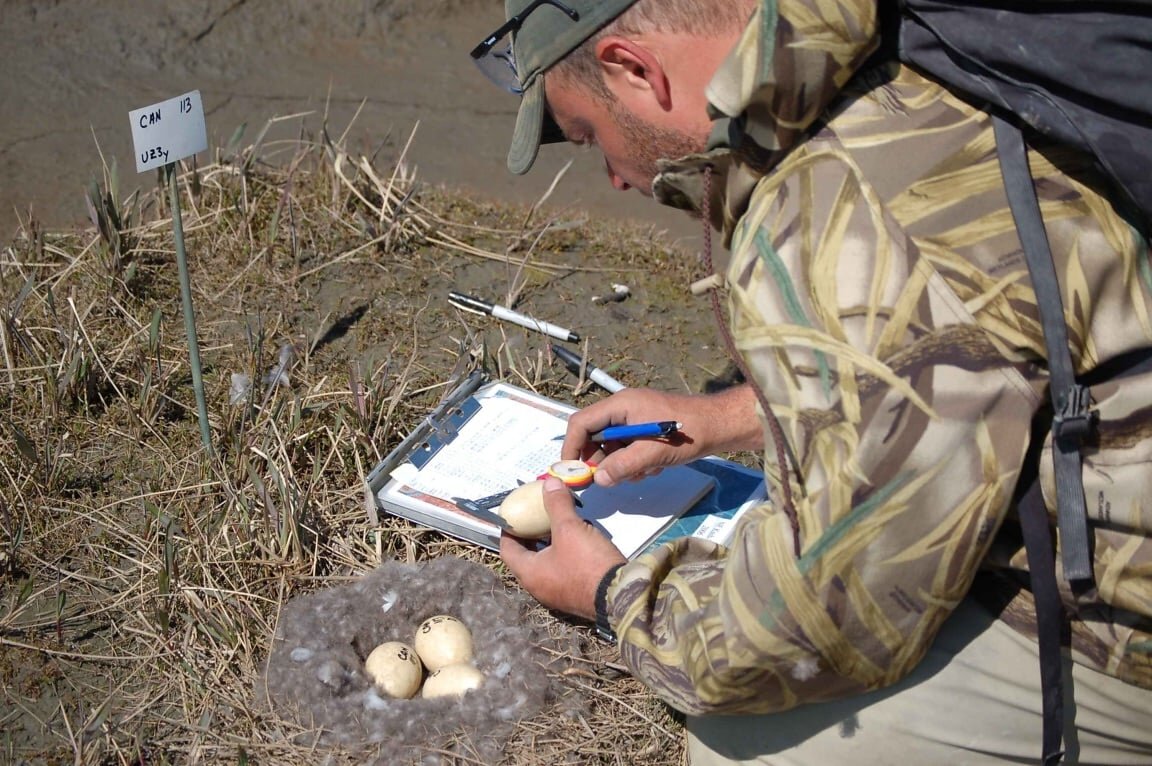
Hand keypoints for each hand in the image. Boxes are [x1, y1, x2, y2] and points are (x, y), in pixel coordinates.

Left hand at [500, 477, 626, 620]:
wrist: (620, 594)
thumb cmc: (586, 562)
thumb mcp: (570, 528)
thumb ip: (557, 504)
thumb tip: (550, 483)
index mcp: (529, 573)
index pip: (507, 549)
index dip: (509, 529)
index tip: (514, 514)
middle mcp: (539, 586)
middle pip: (527, 555)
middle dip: (532, 533)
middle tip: (537, 515)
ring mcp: (558, 593)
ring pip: (547, 562)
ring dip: (551, 542)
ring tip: (561, 522)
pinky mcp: (576, 593)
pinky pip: (563, 569)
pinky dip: (565, 552)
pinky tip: (580, 538)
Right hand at [561, 385, 762, 487]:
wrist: (719, 426)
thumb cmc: (686, 433)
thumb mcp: (652, 453)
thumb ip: (622, 466)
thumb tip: (598, 479)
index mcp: (620, 405)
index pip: (581, 423)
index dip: (571, 447)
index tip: (571, 471)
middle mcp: (623, 409)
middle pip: (594, 436)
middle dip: (600, 460)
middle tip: (609, 479)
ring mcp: (634, 419)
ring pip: (611, 446)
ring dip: (620, 465)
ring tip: (642, 473)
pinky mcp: (645, 429)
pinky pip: (627, 448)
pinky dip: (634, 462)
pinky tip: (652, 468)